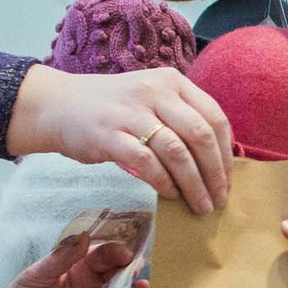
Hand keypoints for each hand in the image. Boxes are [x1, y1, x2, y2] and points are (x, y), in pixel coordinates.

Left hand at [0, 236, 148, 287]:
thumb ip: (61, 257)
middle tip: (136, 266)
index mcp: (77, 268)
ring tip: (142, 286)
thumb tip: (85, 235)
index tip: (124, 251)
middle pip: (117, 274)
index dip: (114, 251)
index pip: (101, 255)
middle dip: (129, 269)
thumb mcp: (37, 276)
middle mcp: (92, 286)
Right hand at [8, 65, 231, 212]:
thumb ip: (182, 119)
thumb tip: (218, 161)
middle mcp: (155, 92)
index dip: (226, 155)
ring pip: (177, 152)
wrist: (59, 105)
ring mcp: (131, 112)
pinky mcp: (109, 134)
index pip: (214, 117)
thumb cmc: (114, 108)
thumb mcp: (152, 99)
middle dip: (215, 174)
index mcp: (172, 82)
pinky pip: (147, 162)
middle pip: (200, 136)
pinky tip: (170, 195)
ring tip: (199, 205)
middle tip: (218, 199)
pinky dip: (164, 182)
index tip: (227, 182)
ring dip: (193, 184)